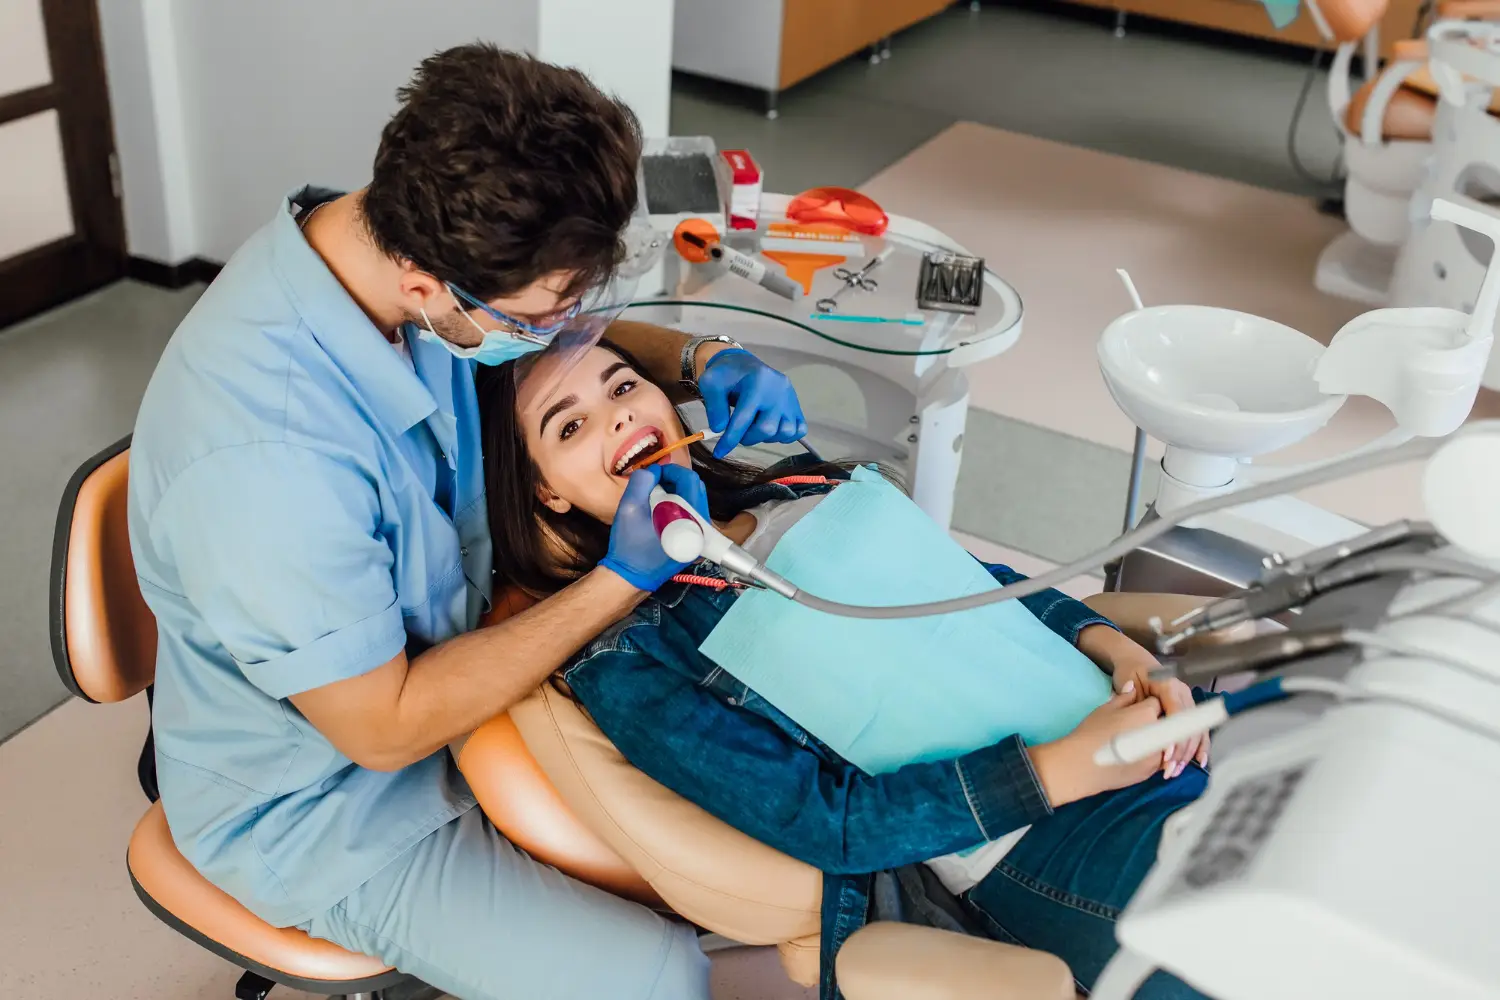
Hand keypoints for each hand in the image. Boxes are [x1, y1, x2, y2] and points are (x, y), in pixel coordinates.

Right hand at [598, 464, 710, 591]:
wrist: (630, 577)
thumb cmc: (629, 545)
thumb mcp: (629, 507)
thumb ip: (642, 481)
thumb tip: (654, 470)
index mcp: (691, 519)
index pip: (690, 480)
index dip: (670, 470)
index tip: (652, 474)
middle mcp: (703, 527)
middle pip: (695, 487)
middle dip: (674, 479)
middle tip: (653, 482)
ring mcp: (701, 535)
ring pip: (694, 499)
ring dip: (676, 491)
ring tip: (655, 495)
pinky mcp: (695, 540)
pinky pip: (692, 512)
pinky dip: (678, 504)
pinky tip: (661, 509)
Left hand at [697, 349, 807, 457]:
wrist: (743, 365)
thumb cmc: (726, 375)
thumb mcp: (711, 383)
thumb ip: (714, 406)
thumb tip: (720, 429)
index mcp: (757, 381)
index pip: (744, 418)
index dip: (730, 439)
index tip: (719, 452)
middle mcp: (778, 389)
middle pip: (767, 429)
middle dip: (748, 438)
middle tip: (738, 433)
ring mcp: (790, 398)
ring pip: (785, 432)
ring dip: (766, 437)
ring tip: (754, 428)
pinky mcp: (796, 406)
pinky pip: (799, 430)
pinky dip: (785, 436)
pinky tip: (770, 429)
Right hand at [1027, 684, 1164, 806]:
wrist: (1082, 765)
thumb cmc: (1092, 732)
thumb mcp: (1105, 709)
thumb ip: (1124, 697)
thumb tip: (1133, 686)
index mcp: (1147, 714)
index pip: (1156, 704)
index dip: (1147, 705)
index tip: (1136, 709)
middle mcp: (1158, 734)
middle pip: (1164, 724)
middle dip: (1154, 722)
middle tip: (1134, 725)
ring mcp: (1156, 756)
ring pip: (1164, 743)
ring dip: (1155, 740)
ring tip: (1133, 741)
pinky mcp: (1151, 771)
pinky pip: (1158, 760)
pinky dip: (1150, 756)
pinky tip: (1133, 755)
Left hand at [1078, 624, 1207, 777]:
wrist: (1135, 661)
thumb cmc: (1129, 673)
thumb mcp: (1128, 683)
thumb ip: (1136, 701)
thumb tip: (1142, 721)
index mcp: (1169, 685)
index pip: (1177, 714)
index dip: (1173, 736)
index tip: (1166, 755)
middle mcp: (1182, 692)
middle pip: (1189, 725)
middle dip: (1181, 750)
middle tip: (1169, 769)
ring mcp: (1187, 700)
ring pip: (1195, 729)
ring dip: (1188, 752)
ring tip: (1176, 770)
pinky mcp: (1187, 709)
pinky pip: (1197, 729)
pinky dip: (1198, 745)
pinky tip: (1199, 761)